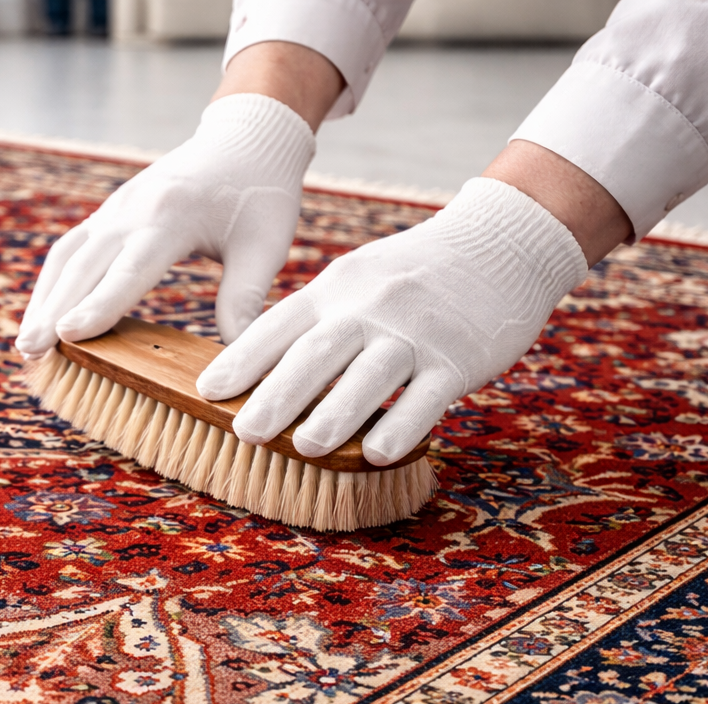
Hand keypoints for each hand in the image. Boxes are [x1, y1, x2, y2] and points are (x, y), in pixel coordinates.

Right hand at [14, 92, 315, 356]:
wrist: (245, 136)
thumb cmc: (262, 192)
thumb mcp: (265, 246)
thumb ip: (245, 300)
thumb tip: (236, 361)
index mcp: (173, 215)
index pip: (129, 268)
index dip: (99, 304)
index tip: (68, 334)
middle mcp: (134, 208)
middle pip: (85, 265)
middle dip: (54, 310)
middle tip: (30, 352)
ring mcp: (116, 209)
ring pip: (67, 257)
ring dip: (43, 300)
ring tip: (26, 345)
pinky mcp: (109, 214)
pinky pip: (70, 249)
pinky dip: (51, 284)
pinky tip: (41, 315)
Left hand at [196, 177, 588, 465]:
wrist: (500, 244)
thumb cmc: (412, 276)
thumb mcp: (355, 281)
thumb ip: (313, 323)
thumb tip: (255, 376)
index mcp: (336, 289)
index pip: (279, 325)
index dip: (242, 360)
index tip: (206, 391)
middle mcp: (370, 307)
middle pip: (317, 351)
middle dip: (277, 394)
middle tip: (243, 431)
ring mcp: (416, 332)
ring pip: (369, 374)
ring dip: (334, 414)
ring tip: (302, 447)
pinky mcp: (458, 357)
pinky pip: (427, 396)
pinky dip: (401, 426)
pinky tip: (377, 453)